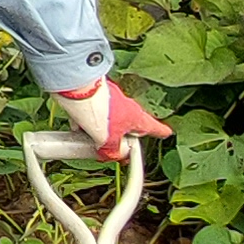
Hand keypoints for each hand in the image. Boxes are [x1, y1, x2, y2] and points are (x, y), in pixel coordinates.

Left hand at [51, 77, 170, 158]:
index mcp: (137, 118)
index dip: (160, 132)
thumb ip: (113, 151)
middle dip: (117, 138)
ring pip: (108, 120)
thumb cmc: (98, 110)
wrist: (76, 87)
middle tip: (109, 150)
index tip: (166, 133)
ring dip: (98, 130)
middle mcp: (127, 106)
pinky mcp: (95, 95)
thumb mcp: (107, 141)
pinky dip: (86, 120)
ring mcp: (111, 99)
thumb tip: (114, 155)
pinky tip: (77, 125)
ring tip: (86, 137)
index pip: (154, 128)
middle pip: (127, 127)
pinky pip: (93, 112)